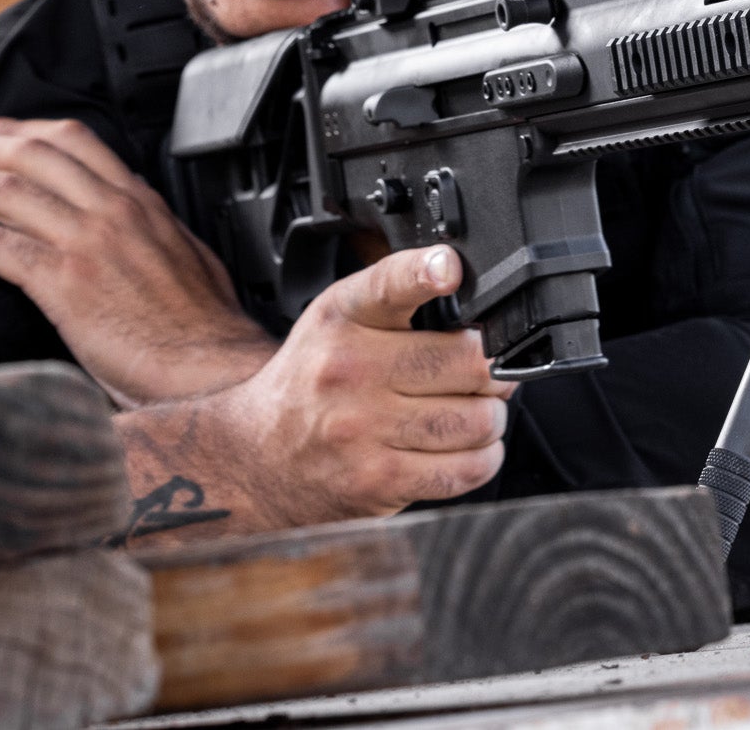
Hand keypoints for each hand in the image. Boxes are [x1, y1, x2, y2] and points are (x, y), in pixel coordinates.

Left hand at [0, 116, 270, 407]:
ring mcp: (88, 243)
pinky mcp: (66, 283)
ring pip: (6, 188)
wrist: (214, 365)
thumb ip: (155, 230)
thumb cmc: (204, 327)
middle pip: (29, 153)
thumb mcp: (190, 256)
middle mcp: (113, 211)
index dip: (18, 127)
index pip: (72, 140)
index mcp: (141, 202)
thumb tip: (141, 218)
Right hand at [114, 244, 514, 543]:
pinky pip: (464, 470)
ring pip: (474, 420)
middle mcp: (349, 369)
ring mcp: (361, 429)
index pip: (388, 284)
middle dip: (494, 371)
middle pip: (466, 362)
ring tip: (476, 414)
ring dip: (491, 419)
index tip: (448, 268)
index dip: (424, 272)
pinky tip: (467, 449)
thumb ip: (400, 298)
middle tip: (487, 375)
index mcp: (343, 317)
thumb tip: (483, 312)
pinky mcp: (376, 480)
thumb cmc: (311, 383)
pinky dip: (483, 459)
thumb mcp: (337, 319)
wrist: (255, 455)